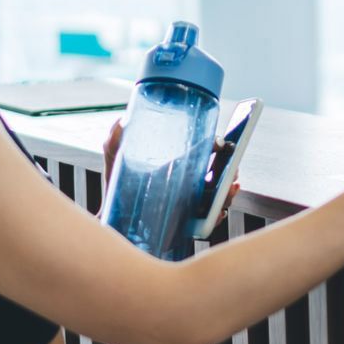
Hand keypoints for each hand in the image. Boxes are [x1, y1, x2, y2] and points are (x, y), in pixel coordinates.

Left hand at [99, 118, 241, 228]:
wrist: (111, 218)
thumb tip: (122, 121)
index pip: (206, 151)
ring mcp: (190, 202)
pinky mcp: (187, 223)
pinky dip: (218, 216)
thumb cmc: (117, 187)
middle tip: (232, 168)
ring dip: (230, 192)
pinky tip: (218, 212)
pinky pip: (210, 220)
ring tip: (229, 187)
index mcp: (178, 163)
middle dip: (232, 169)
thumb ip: (115, 140)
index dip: (218, 146)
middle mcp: (189, 182)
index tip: (219, 144)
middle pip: (220, 173)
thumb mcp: (116, 159)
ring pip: (220, 196)